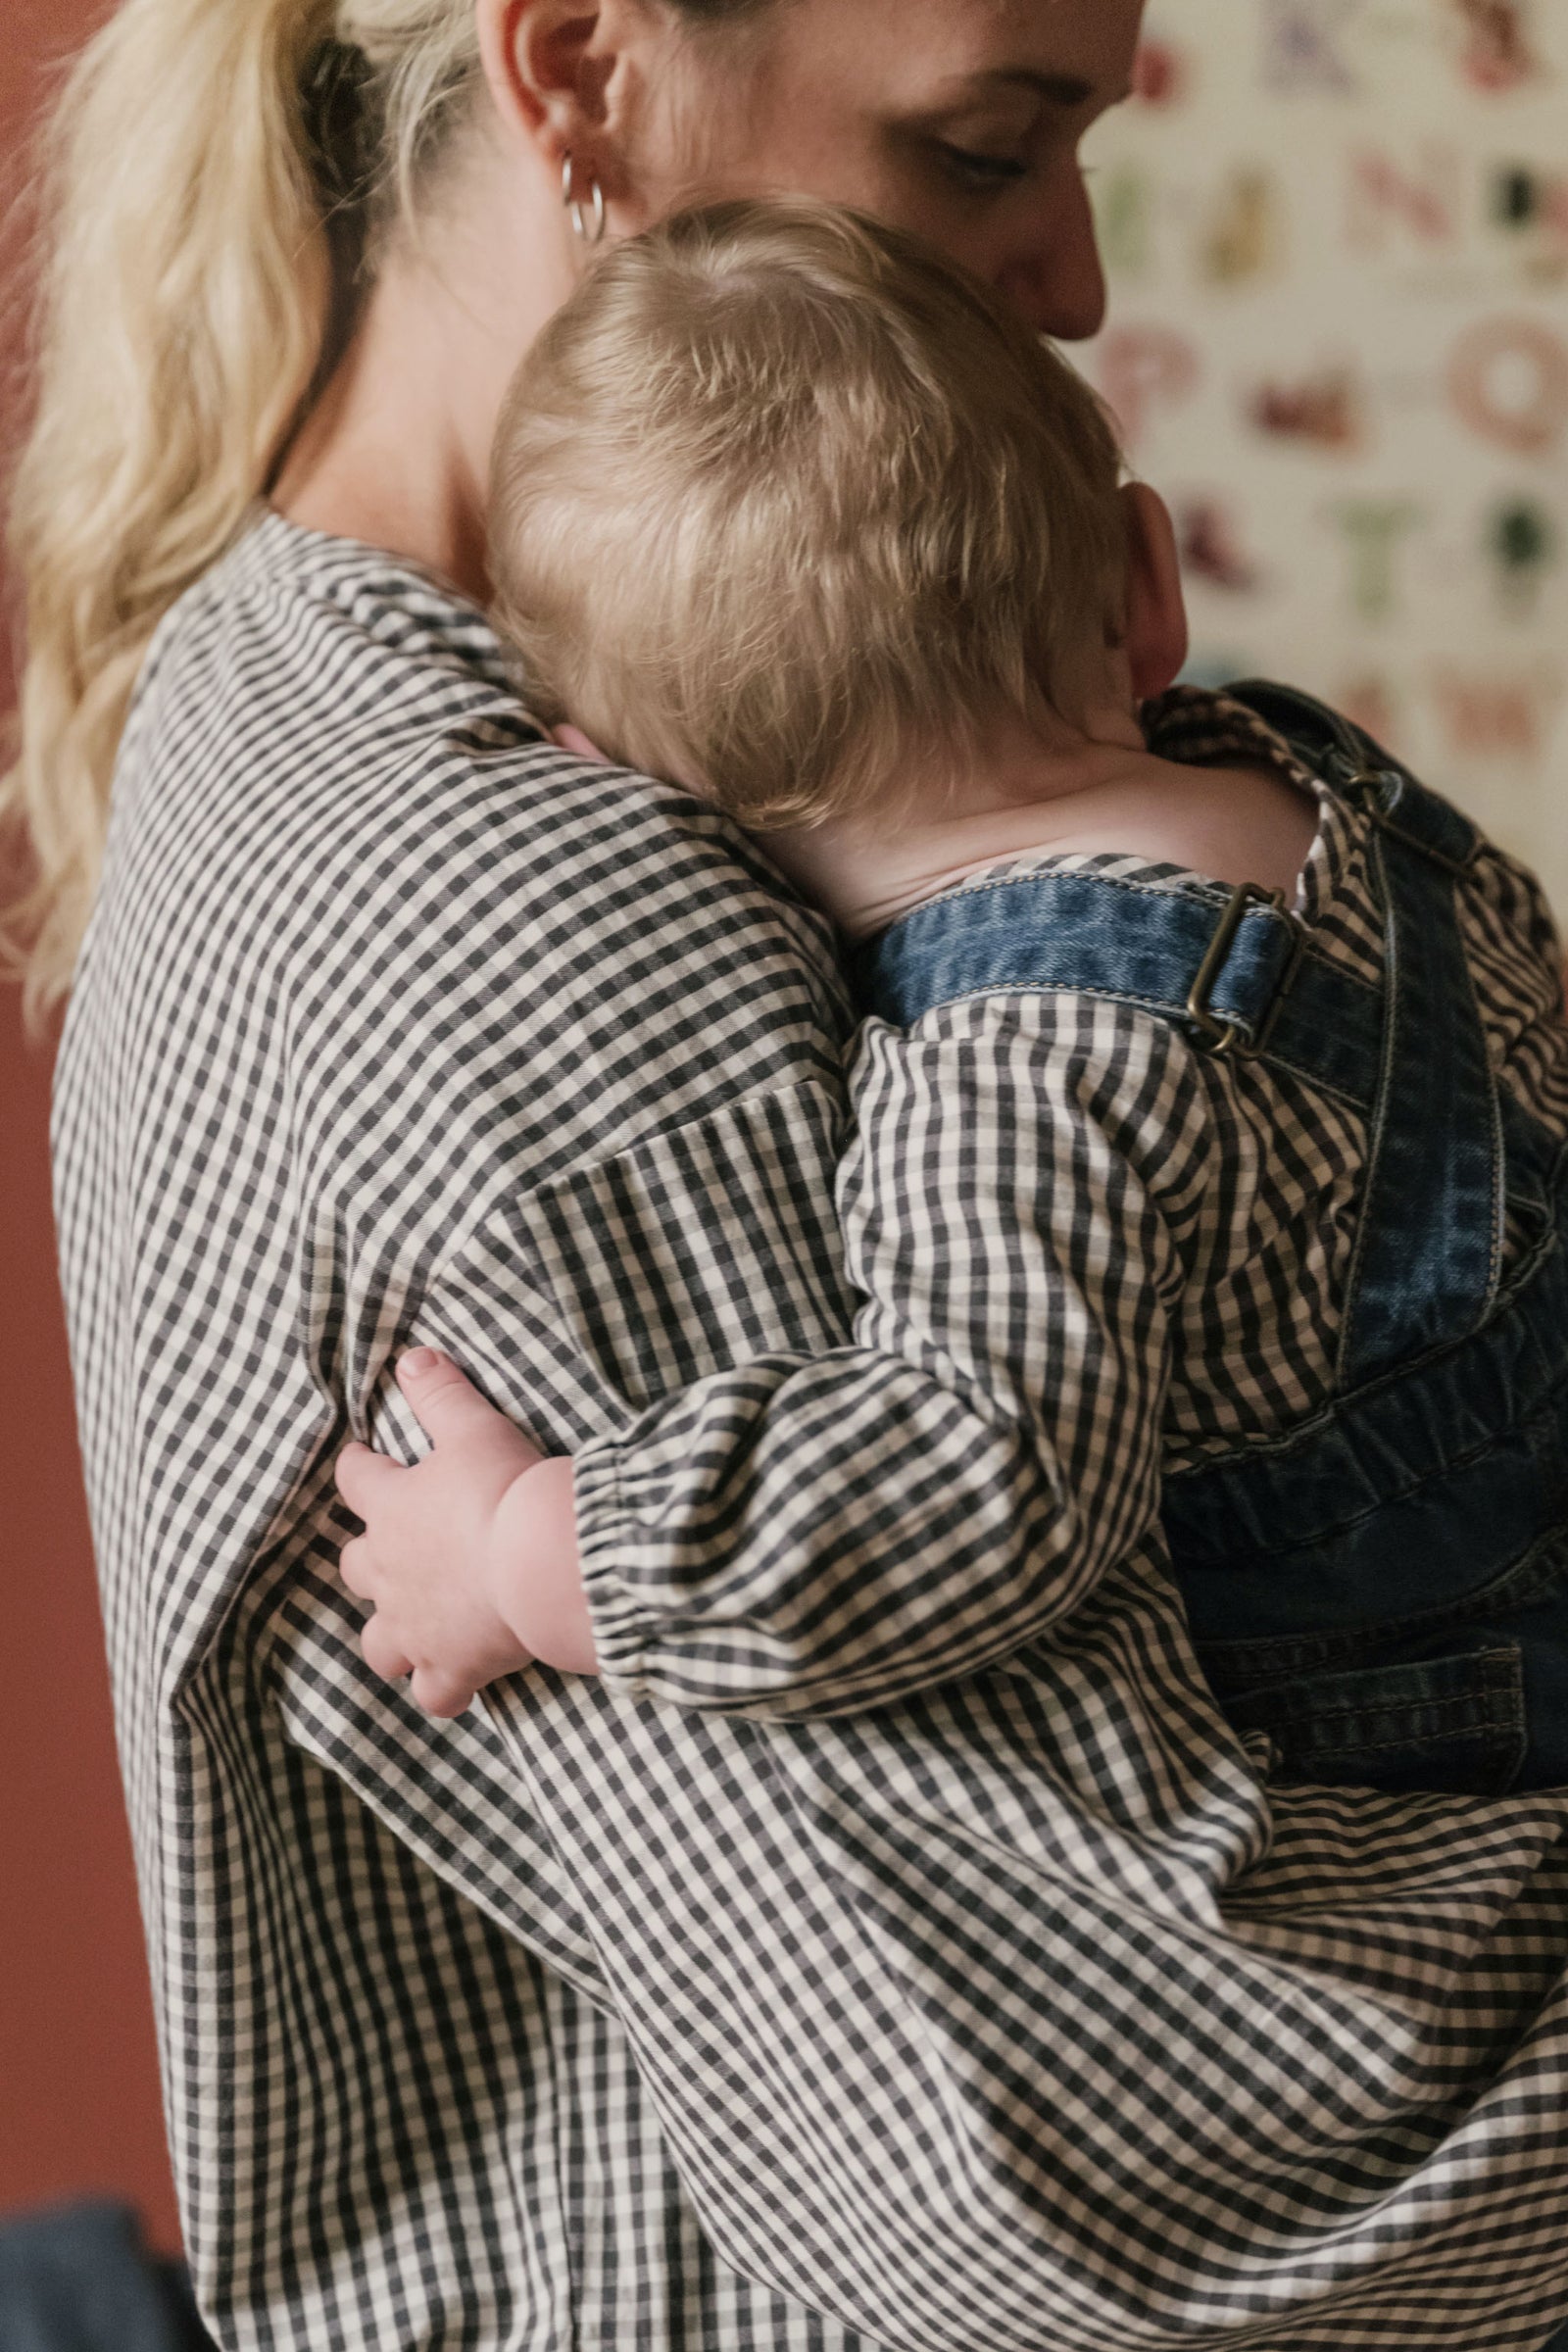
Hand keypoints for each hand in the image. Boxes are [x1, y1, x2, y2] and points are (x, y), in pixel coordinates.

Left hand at [336, 1350, 594, 1716]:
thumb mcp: (473, 1427)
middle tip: (394, 1548)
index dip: (359, 1467)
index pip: (356, 1480)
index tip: (363, 1460)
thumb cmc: (504, 1490)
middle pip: (358, 1567)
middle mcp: (390, 1574)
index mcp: (391, 1509)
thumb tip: (411, 1356)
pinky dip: (441, 1690)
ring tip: (408, 1629)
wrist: (537, 1562)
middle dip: (371, 1558)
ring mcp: (416, 1628)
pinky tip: (454, 1685)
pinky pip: (435, 1694)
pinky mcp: (451, 1667)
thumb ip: (440, 1392)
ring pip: (379, 1643)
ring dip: (389, 1636)